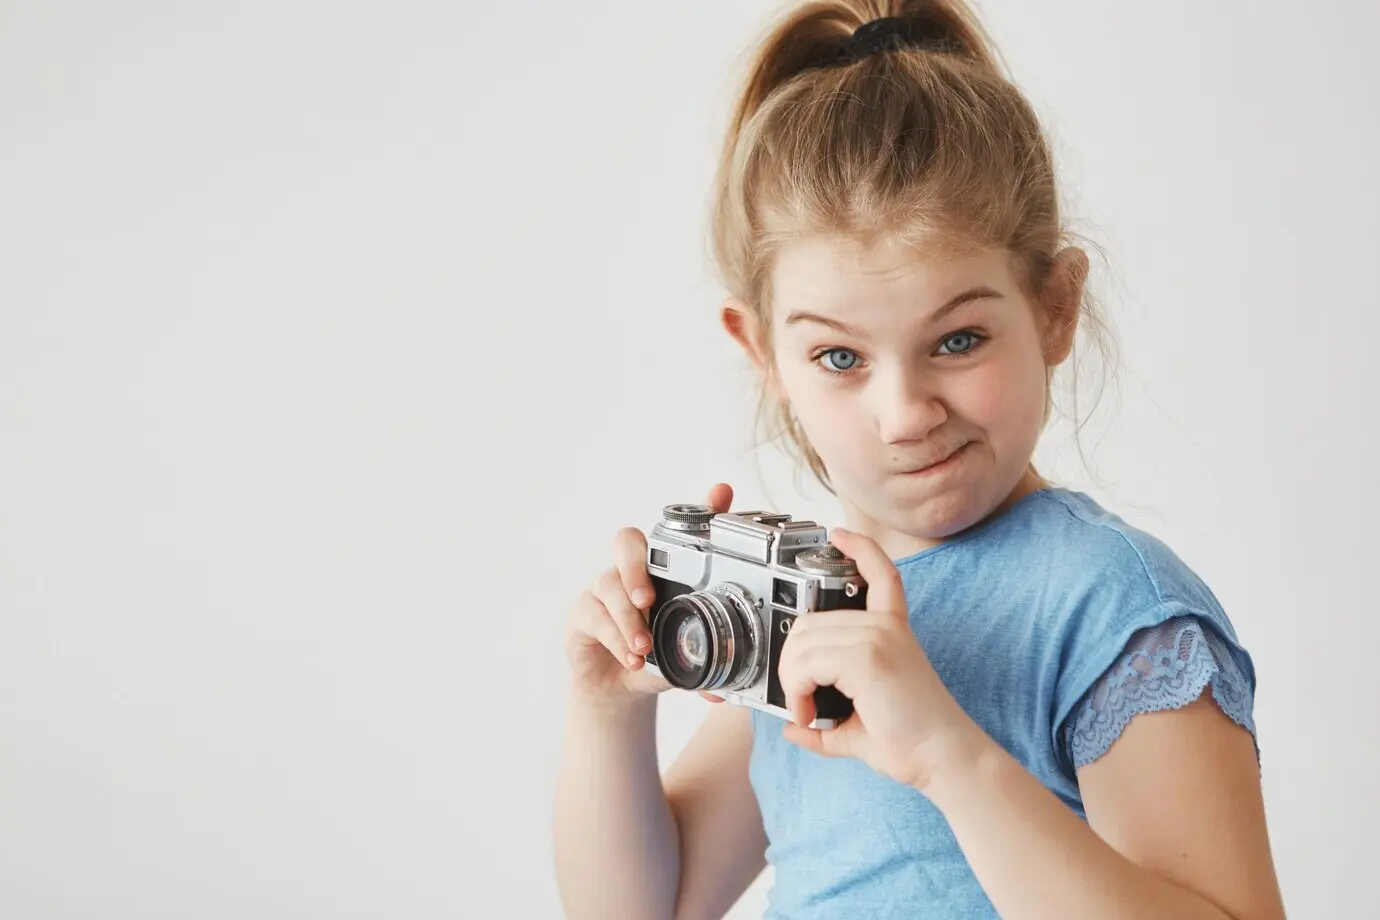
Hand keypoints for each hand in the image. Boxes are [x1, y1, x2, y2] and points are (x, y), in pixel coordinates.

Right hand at [564, 482, 735, 703]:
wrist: (618, 689)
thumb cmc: (656, 659)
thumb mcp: (685, 657)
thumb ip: (705, 662)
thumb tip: (725, 684)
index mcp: (666, 571)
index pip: (681, 531)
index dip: (702, 508)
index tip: (722, 494)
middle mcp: (633, 571)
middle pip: (627, 540)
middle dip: (636, 565)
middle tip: (649, 598)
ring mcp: (604, 587)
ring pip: (608, 583)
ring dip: (627, 618)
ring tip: (643, 647)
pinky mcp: (582, 611)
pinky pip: (593, 613)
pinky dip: (614, 636)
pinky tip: (631, 657)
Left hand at [776, 528, 982, 791]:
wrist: (945, 758)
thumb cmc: (911, 742)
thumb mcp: (859, 725)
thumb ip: (824, 724)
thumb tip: (791, 728)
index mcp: (891, 630)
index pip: (880, 574)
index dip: (859, 547)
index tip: (838, 534)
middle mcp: (885, 626)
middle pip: (809, 622)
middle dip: (791, 664)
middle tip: (802, 701)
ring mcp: (877, 637)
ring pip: (802, 641)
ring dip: (791, 680)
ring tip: (806, 711)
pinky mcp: (868, 657)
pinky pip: (808, 659)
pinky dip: (797, 688)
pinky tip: (808, 713)